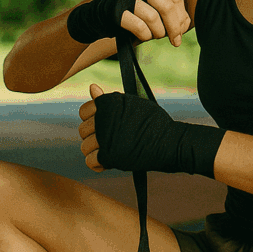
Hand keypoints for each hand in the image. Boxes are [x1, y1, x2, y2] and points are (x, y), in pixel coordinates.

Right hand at [67, 0, 191, 46]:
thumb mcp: (153, 5)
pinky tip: (143, 36)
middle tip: (176, 41)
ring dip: (158, 33)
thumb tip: (186, 24)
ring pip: (154, 18)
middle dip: (174, 28)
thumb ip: (171, 10)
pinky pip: (140, 27)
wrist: (96, 17)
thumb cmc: (132, 12)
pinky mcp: (116, 9)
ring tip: (154, 36)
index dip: (181, 17)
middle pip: (167, 7)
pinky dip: (145, 35)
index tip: (181, 32)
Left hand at [77, 82, 225, 175]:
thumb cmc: (152, 122)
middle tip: (111, 140)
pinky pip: (90, 161)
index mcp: (108, 102)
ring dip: (96, 151)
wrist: (169, 142)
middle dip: (94, 136)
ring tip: (112, 150)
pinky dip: (98, 164)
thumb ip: (109, 99)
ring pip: (85, 147)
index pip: (84, 111)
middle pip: (83, 130)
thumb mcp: (131, 104)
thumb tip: (91, 87)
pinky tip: (108, 161)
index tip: (106, 126)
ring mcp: (104, 137)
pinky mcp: (108, 156)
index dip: (94, 120)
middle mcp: (103, 118)